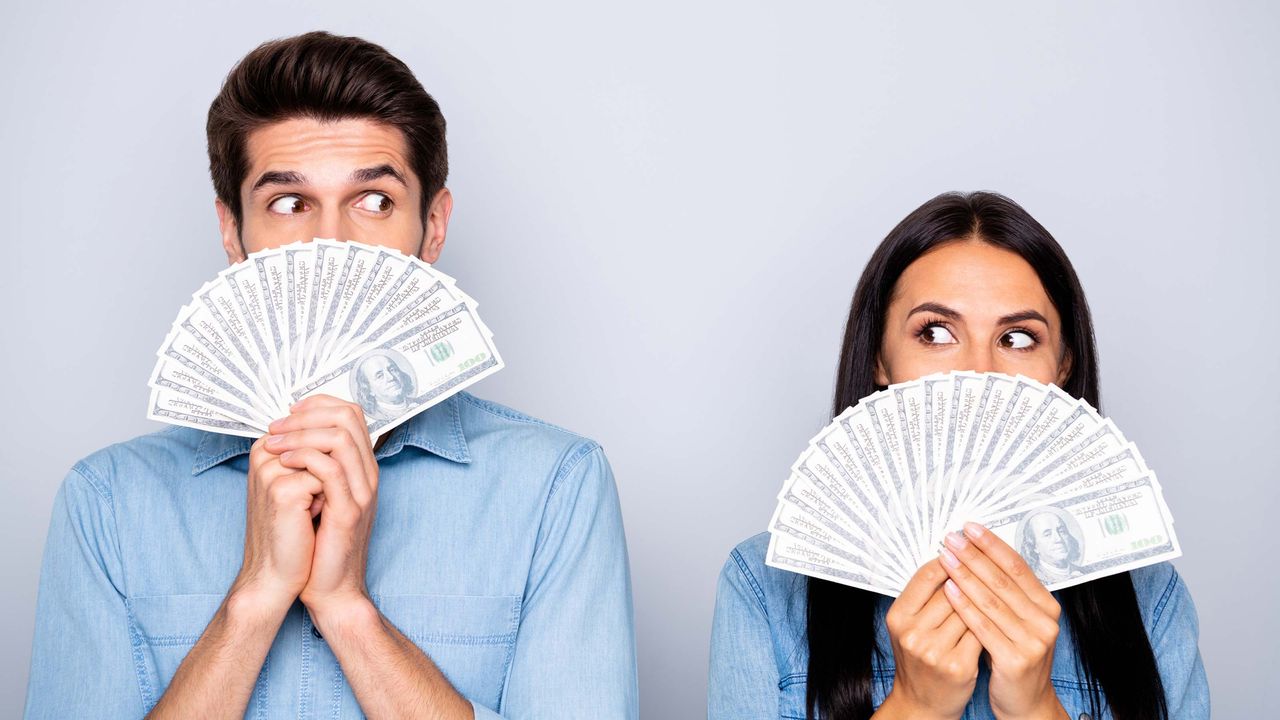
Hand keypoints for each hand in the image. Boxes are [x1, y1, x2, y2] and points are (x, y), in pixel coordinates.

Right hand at [232, 435, 322, 610]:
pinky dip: (328, 500)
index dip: (338, 449)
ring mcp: (270, 469)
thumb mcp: (307, 482)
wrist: (278, 573)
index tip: (320, 482)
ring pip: (330, 457)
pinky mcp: (282, 489)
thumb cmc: (295, 529)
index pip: (319, 418)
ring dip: (333, 484)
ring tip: (311, 509)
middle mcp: (264, 451)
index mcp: (268, 446)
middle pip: (327, 433)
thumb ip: (318, 450)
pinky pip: (327, 479)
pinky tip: (308, 520)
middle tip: (316, 499)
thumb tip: (347, 421)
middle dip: (336, 466)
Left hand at [264, 395, 379, 622]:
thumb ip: (314, 467)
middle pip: (349, 417)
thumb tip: (288, 436)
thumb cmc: (317, 545)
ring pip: (339, 437)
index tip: (288, 413)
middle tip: (277, 426)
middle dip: (307, 414)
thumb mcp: (317, 497)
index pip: (351, 413)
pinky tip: (282, 462)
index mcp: (361, 468)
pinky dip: (303, 457)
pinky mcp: (348, 512)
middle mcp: (367, 475)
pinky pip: (329, 469)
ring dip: (301, 433)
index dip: (319, 404)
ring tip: (274, 444)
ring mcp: (361, 492)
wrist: (329, 589)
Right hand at [881, 558, 982, 719]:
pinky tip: (1000, 613)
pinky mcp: (959, 666)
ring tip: (995, 585)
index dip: (949, 559)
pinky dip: (991, 621)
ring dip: (984, 597)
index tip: (964, 547)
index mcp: (898, 617)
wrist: (922, 703)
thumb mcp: (909, 626)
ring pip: (970, 611)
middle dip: (971, 574)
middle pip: (951, 591)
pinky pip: (981, 633)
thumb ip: (923, 597)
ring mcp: (936, 651)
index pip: (926, 576)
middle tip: (985, 559)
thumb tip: (950, 559)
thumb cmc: (918, 659)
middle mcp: (913, 634)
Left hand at [940, 523, 1066, 719]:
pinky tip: (948, 590)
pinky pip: (983, 626)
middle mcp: (1045, 621)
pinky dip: (964, 605)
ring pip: (992, 600)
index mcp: (1047, 606)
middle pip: (1003, 580)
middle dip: (974, 555)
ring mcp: (1033, 641)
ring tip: (945, 557)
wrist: (1026, 704)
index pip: (1018, 567)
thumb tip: (978, 554)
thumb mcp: (1019, 622)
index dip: (993, 545)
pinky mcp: (1015, 659)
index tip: (970, 527)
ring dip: (965, 575)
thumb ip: (1007, 594)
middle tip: (951, 538)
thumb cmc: (1015, 656)